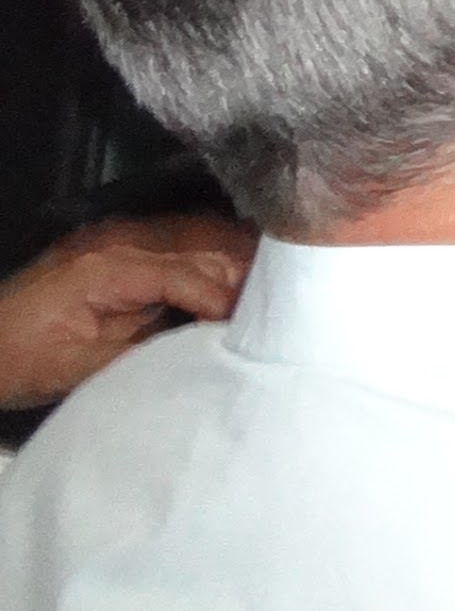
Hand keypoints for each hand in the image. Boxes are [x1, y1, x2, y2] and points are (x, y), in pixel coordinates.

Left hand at [0, 214, 254, 410]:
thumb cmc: (21, 360)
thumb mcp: (84, 367)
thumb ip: (149, 349)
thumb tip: (209, 342)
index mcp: (111, 268)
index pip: (188, 276)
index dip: (226, 303)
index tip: (256, 331)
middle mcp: (121, 243)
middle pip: (200, 252)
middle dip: (240, 283)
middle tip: (273, 317)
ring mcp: (119, 242)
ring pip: (194, 246)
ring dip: (229, 273)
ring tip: (260, 306)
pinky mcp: (118, 252)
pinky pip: (176, 253)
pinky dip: (206, 270)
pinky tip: (228, 292)